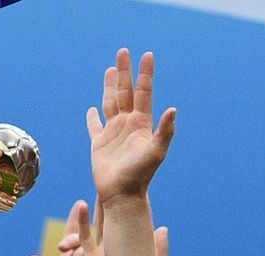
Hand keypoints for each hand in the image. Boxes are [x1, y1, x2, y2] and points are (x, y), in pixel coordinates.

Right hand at [86, 49, 176, 203]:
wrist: (122, 196)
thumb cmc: (140, 175)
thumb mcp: (156, 152)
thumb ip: (165, 131)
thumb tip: (173, 109)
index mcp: (142, 124)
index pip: (144, 92)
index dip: (145, 74)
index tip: (147, 55)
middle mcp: (128, 125)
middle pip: (126, 92)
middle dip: (125, 72)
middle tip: (123, 51)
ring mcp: (113, 134)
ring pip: (111, 103)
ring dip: (110, 86)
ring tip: (111, 69)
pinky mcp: (99, 144)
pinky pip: (94, 127)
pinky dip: (92, 118)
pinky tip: (91, 109)